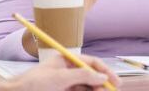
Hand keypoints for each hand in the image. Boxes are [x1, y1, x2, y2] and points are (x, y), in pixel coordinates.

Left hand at [0, 54, 121, 90]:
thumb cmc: (32, 84)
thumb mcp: (59, 78)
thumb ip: (82, 76)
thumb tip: (102, 76)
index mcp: (65, 60)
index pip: (91, 63)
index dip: (104, 71)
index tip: (115, 81)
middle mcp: (67, 71)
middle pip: (90, 76)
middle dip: (101, 83)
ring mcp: (64, 84)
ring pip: (86, 87)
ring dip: (95, 90)